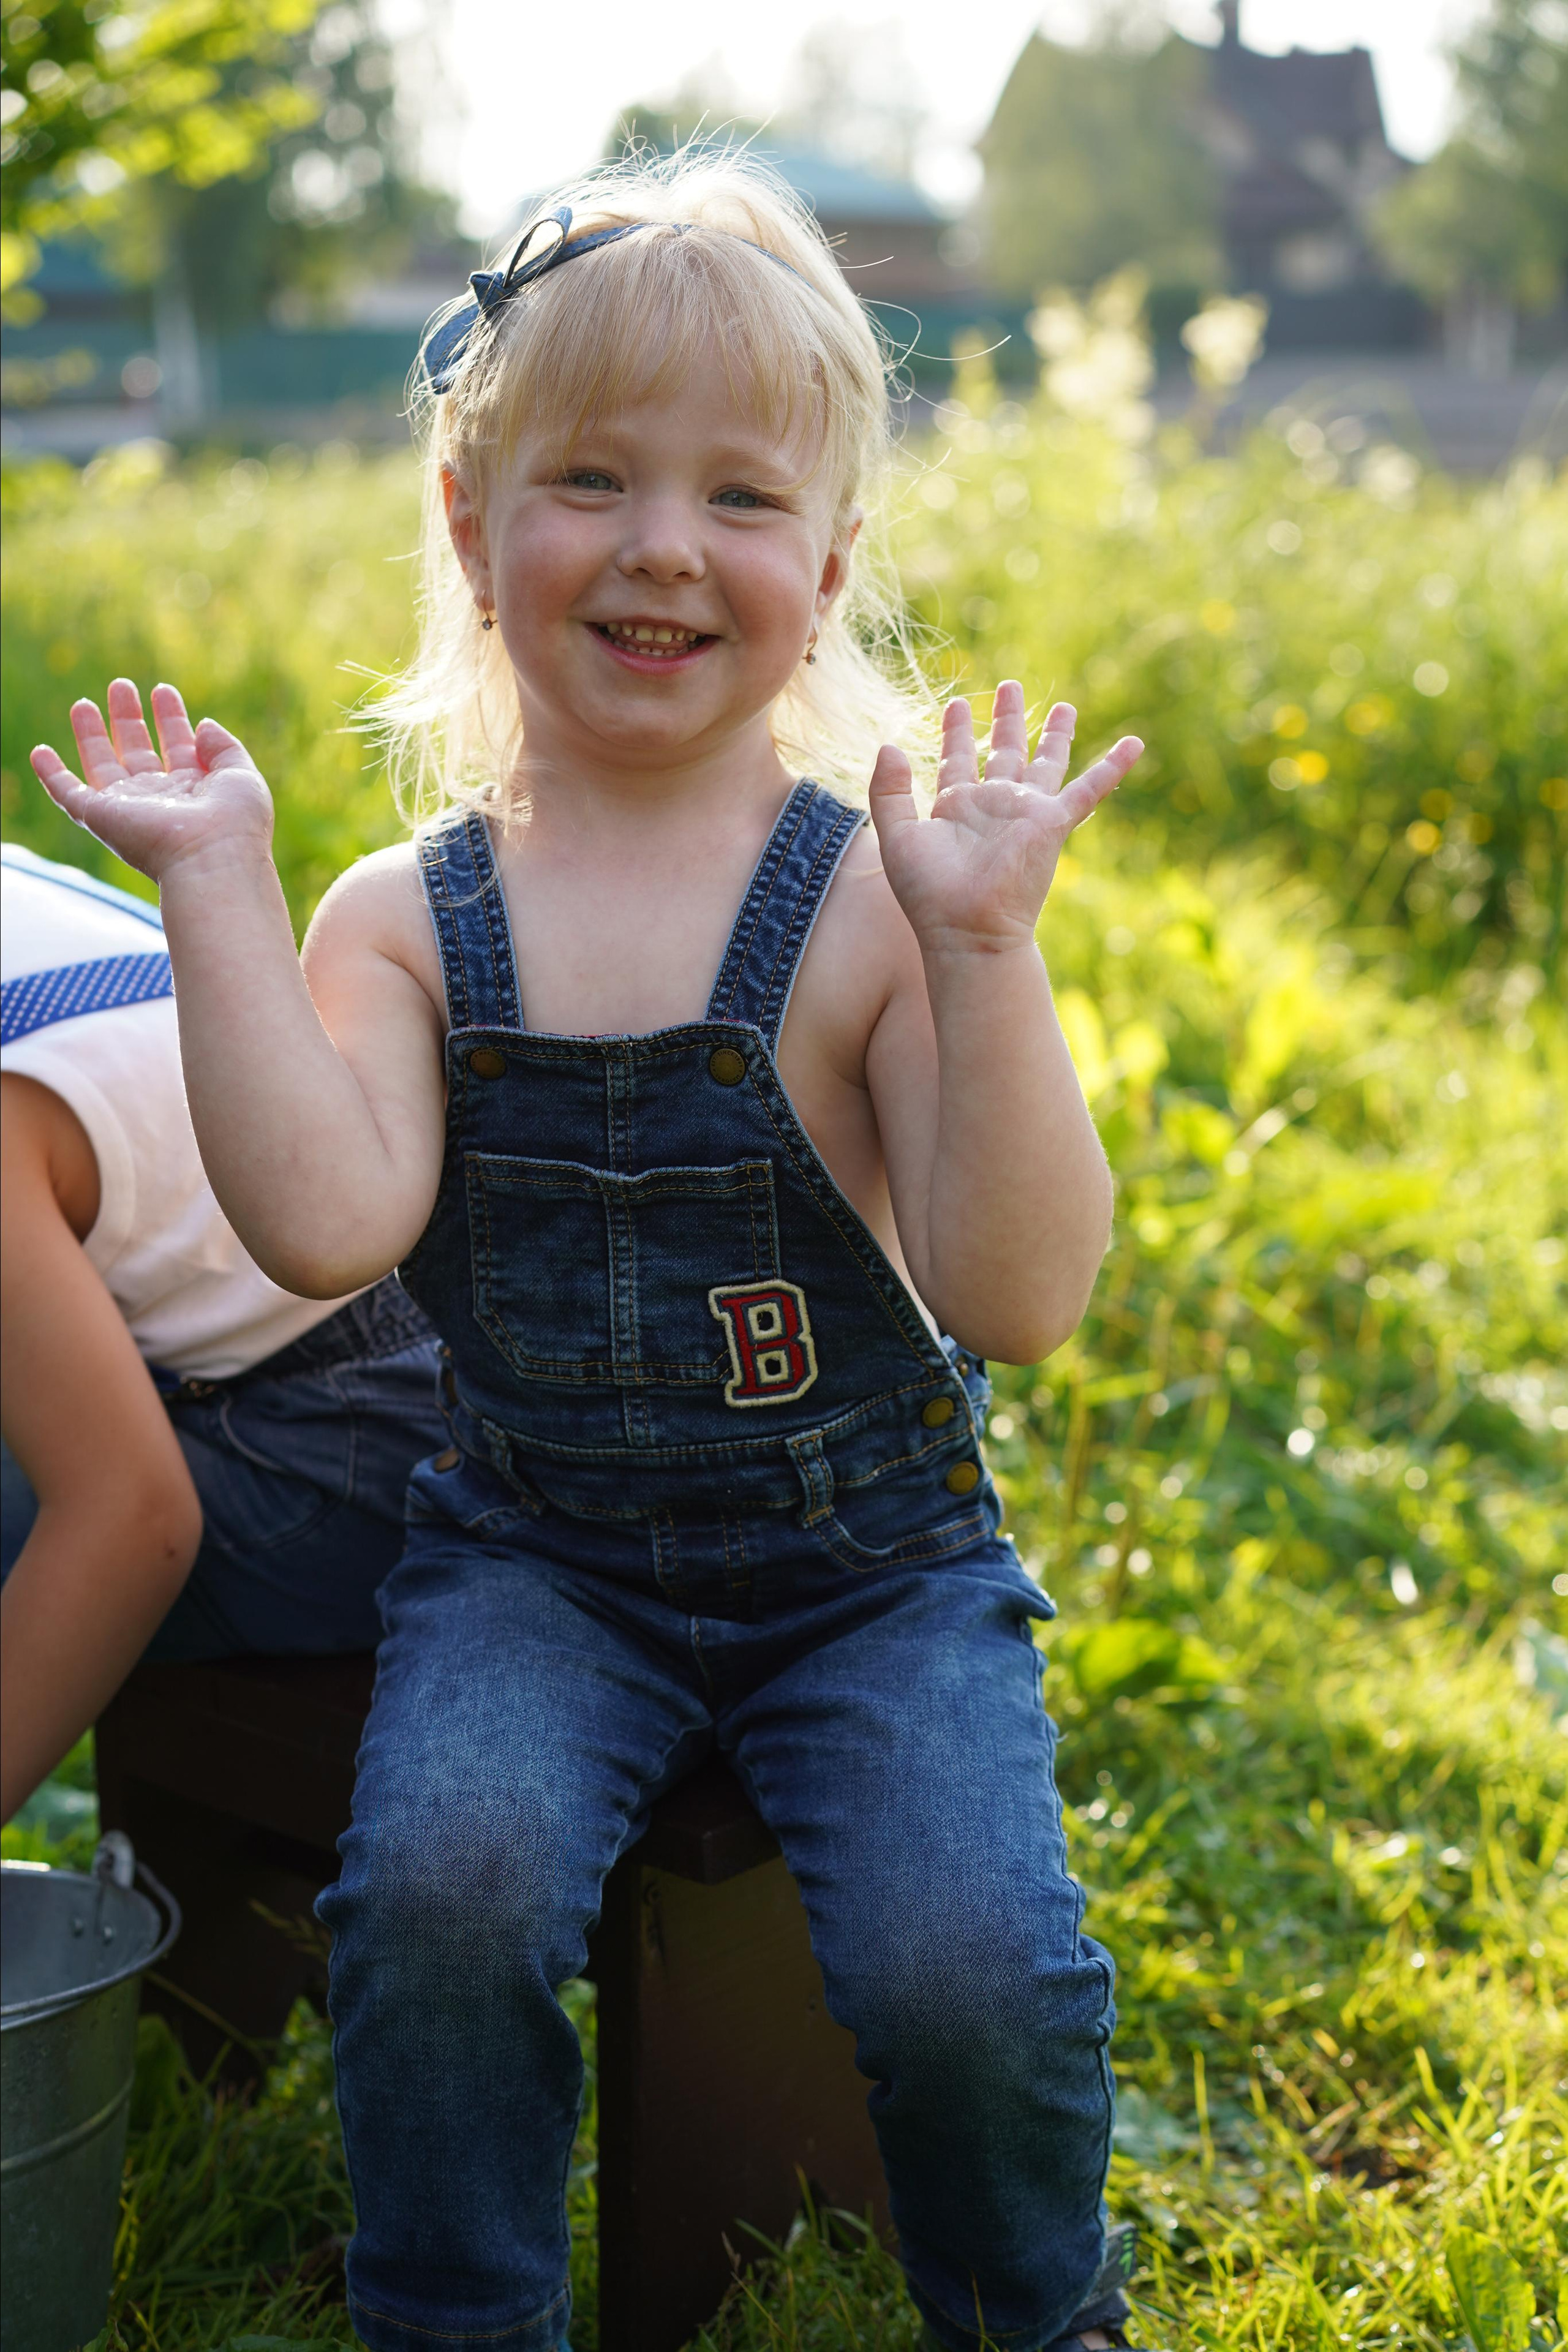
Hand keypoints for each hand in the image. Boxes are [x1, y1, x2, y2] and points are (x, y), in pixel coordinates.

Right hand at [30, 680, 273, 884]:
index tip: (163, 690)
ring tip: (84, 703)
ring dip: (91, 735)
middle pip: (138, 752)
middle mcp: (160, 799)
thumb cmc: (234, 823)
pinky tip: (40, 753)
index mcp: (195, 789)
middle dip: (129, 718)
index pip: (179, 746)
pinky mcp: (101, 818)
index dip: (171, 717)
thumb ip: (225, 747)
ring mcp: (129, 808)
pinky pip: (67, 795)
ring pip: (102, 766)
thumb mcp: (241, 776)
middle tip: (121, 685)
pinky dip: (51, 775)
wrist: (211, 860)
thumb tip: (204, 724)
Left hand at [868, 682, 1142, 951]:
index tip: (957, 703)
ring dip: (1055, 735)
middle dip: (1007, 719)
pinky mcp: (1053, 823)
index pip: (958, 759)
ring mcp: (1025, 812)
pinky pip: (1089, 789)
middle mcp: (994, 805)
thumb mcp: (897, 835)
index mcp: (957, 807)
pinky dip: (1113, 767)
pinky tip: (1135, 743)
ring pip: (1044, 763)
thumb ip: (888, 790)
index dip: (956, 731)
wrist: (966, 928)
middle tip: (1010, 686)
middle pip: (1003, 751)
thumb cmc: (929, 894)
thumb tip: (889, 745)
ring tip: (1065, 706)